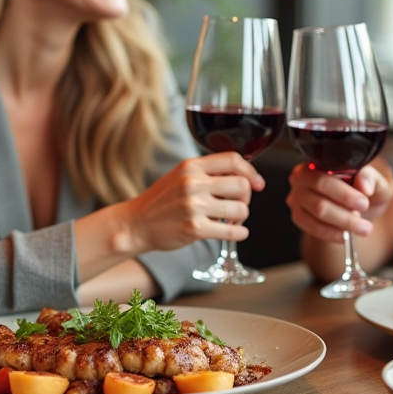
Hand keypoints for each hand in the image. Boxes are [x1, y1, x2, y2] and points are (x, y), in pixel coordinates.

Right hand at [115, 152, 264, 253]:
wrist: (135, 224)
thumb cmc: (161, 201)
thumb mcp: (181, 176)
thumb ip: (208, 173)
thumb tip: (245, 176)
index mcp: (191, 166)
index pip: (233, 159)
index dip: (251, 171)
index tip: (257, 183)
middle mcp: (193, 183)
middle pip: (242, 185)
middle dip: (247, 198)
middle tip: (238, 205)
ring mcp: (193, 206)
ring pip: (241, 209)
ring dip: (241, 218)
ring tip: (231, 221)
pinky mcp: (194, 228)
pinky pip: (231, 231)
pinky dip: (239, 234)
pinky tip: (234, 232)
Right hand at [286, 160, 392, 244]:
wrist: (359, 204)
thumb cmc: (365, 188)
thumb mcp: (376, 181)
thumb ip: (372, 179)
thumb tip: (364, 186)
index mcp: (320, 161)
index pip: (326, 176)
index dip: (344, 193)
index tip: (364, 203)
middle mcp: (303, 176)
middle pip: (319, 198)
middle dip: (345, 214)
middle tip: (364, 223)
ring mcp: (298, 196)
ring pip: (317, 213)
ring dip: (342, 225)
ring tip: (362, 229)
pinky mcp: (299, 215)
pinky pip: (312, 227)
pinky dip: (331, 233)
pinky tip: (345, 235)